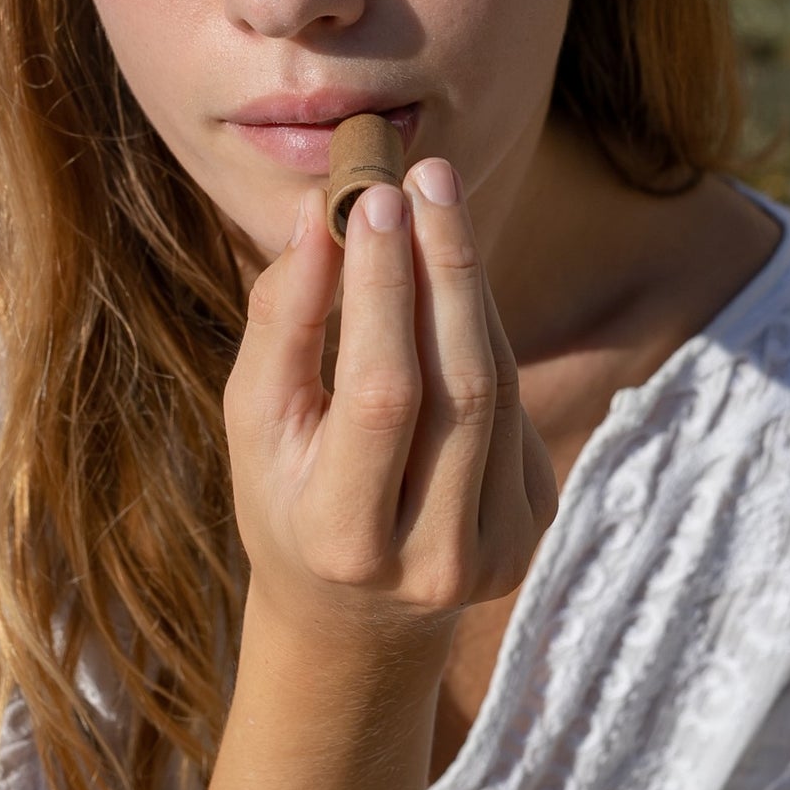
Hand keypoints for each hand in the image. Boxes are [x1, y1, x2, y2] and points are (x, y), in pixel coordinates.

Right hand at [224, 158, 557, 660]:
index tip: (375, 197)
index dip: (382, 290)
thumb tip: (320, 216)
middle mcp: (436, 556)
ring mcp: (500, 546)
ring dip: (470, 283)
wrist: (354, 615)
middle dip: (446, 264)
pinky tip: (449, 280)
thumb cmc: (283, 497)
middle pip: (462, 385)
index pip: (382, 394)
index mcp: (346, 537)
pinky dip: (481, 327)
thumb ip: (281, 323)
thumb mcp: (254, 421)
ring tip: (439, 203)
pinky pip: (514, 399)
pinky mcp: (535, 521)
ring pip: (498, 383)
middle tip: (430, 175)